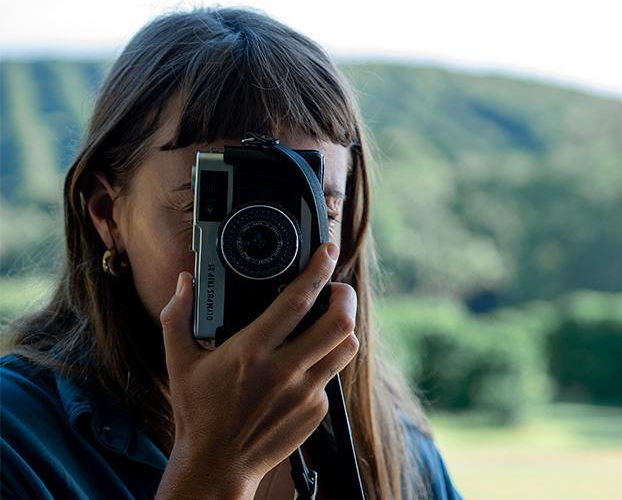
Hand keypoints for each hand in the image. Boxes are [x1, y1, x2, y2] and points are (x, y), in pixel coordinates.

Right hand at [154, 243, 358, 498]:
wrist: (217, 465)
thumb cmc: (197, 412)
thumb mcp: (178, 362)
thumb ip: (178, 316)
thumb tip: (184, 281)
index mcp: (251, 352)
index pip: (297, 301)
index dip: (318, 270)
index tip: (326, 252)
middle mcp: (285, 371)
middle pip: (339, 322)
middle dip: (344, 295)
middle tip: (337, 287)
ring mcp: (305, 393)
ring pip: (346, 347)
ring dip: (343, 326)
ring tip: (330, 318)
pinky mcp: (316, 411)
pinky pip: (331, 376)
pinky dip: (325, 361)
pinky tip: (307, 361)